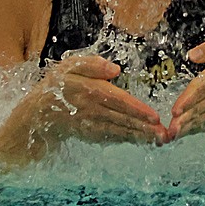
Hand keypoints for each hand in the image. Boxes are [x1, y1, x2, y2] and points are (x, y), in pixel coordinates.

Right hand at [24, 55, 168, 146]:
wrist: (39, 113)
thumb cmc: (59, 85)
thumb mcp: (70, 66)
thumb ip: (92, 64)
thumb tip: (116, 70)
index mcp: (90, 91)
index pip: (118, 101)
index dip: (137, 110)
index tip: (154, 116)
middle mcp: (92, 110)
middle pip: (123, 119)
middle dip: (145, 128)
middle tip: (165, 133)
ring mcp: (92, 126)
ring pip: (120, 131)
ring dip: (141, 136)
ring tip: (159, 139)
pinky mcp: (92, 135)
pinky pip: (113, 138)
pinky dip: (128, 140)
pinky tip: (143, 141)